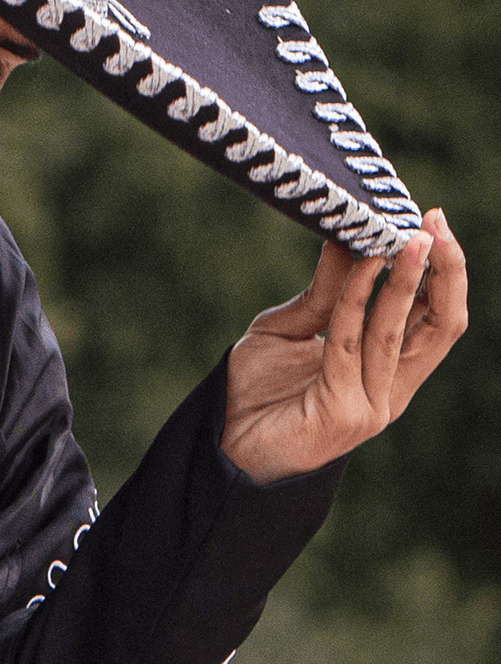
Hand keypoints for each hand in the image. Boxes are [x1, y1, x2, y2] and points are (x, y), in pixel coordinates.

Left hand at [222, 207, 466, 483]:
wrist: (221, 441)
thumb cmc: (256, 388)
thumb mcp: (291, 328)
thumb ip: (325, 294)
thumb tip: (347, 239)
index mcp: (389, 371)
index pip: (436, 318)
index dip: (443, 272)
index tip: (431, 222)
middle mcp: (391, 390)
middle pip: (440, 326)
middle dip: (443, 272)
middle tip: (432, 223)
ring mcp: (372, 406)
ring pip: (399, 332)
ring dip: (405, 280)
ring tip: (406, 237)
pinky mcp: (344, 413)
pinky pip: (349, 344)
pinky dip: (356, 299)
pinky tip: (360, 265)